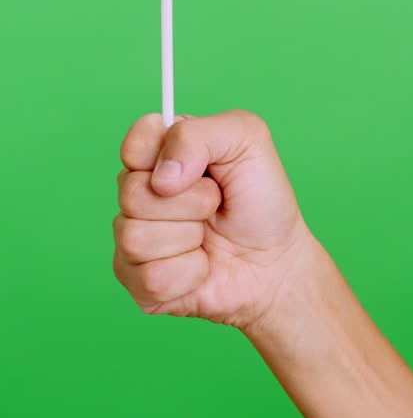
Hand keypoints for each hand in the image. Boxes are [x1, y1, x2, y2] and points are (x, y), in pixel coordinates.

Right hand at [113, 110, 311, 330]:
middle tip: (215, 204)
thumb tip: (161, 177)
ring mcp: (134, 238)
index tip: (199, 168)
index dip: (161, 156)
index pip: (133, 144)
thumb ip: (199, 134)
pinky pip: (150, 279)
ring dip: (189, 239)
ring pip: (135, 238)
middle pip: (131, 193)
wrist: (276, 262)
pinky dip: (189, 273)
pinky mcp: (139, 282)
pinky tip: (202, 266)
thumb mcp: (247, 140)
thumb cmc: (261, 198)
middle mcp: (141, 191)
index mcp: (161, 151)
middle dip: (189, 202)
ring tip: (208, 237)